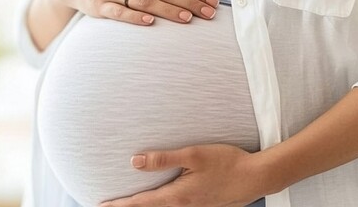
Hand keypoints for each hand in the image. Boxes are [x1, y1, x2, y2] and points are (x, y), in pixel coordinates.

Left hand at [99, 144, 278, 206]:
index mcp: (176, 196)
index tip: (101, 206)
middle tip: (108, 206)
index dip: (119, 205)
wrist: (257, 177)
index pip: (140, 203)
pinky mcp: (202, 206)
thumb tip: (134, 162)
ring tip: (129, 204)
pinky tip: (160, 202)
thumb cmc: (227, 163)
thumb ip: (163, 159)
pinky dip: (160, 206)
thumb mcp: (193, 155)